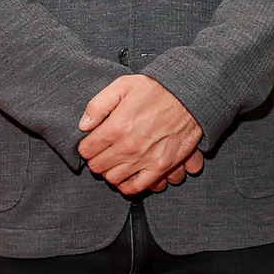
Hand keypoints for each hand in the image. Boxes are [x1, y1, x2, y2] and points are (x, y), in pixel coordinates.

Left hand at [78, 74, 203, 194]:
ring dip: (110, 171)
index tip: (92, 142)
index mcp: (117, 126)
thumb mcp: (123, 85)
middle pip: (98, 166)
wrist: (190, 97)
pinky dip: (127, 185)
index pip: (86, 150)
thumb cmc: (157, 89)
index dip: (86, 146)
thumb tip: (83, 125)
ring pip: (113, 178)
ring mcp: (145, 159)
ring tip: (115, 161)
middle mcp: (129, 146)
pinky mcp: (161, 167)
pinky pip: (136, 187)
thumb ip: (98, 105)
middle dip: (96, 159)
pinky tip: (127, 175)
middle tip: (103, 151)